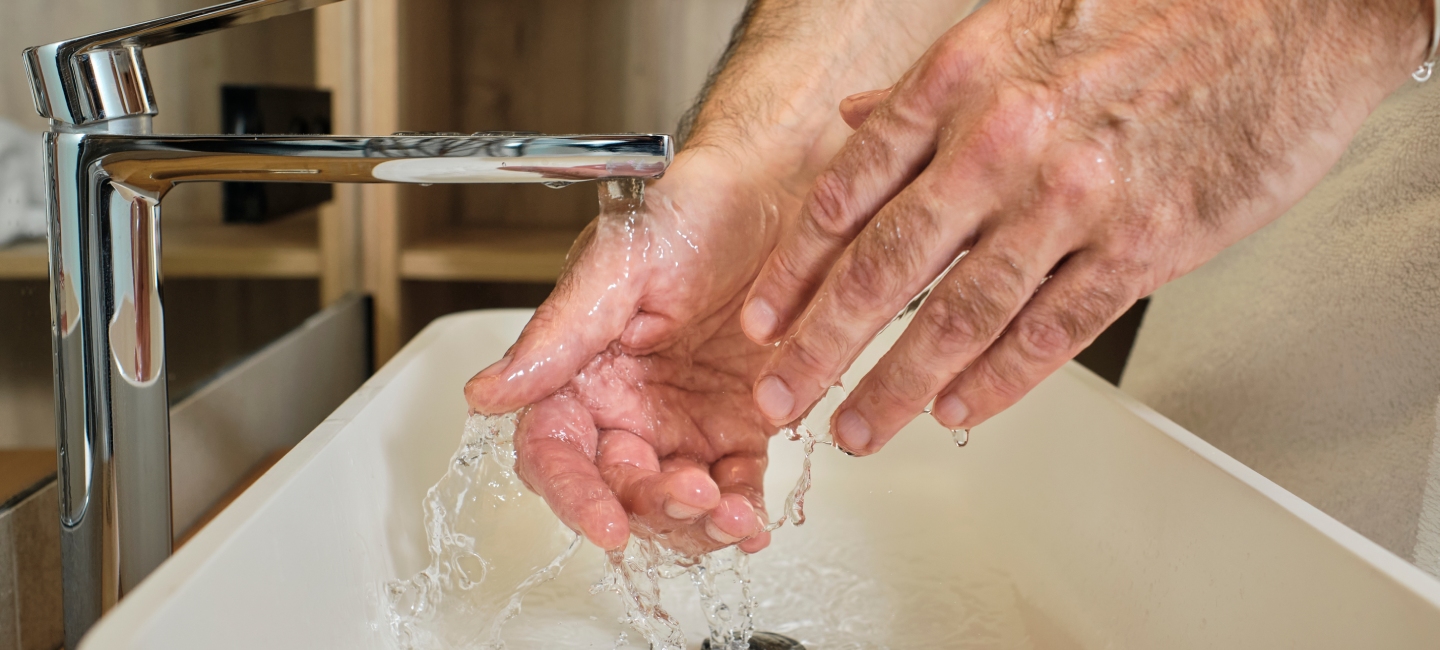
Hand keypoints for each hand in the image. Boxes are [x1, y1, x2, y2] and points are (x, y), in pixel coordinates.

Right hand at [466, 153, 802, 554]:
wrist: (773, 190)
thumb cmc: (691, 210)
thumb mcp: (618, 263)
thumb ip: (557, 336)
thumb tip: (487, 394)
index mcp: (580, 371)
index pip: (556, 451)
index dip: (574, 495)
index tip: (605, 525)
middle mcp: (625, 406)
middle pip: (617, 489)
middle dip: (652, 508)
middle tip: (694, 494)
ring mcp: (681, 422)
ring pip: (674, 503)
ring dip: (699, 523)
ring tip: (735, 513)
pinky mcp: (737, 426)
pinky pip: (734, 486)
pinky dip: (743, 512)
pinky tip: (754, 522)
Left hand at [740, 0, 1429, 453]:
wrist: (1288, 12)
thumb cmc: (1150, 16)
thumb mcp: (1014, 28)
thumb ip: (929, 92)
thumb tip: (856, 122)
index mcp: (962, 81)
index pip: (849, 189)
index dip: (795, 265)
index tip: (766, 318)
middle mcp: (1003, 140)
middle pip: (885, 266)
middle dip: (822, 345)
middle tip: (785, 396)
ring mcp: (1072, 197)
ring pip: (960, 313)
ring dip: (898, 383)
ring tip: (860, 426)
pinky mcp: (1142, 244)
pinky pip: (1052, 330)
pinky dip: (998, 380)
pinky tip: (960, 408)